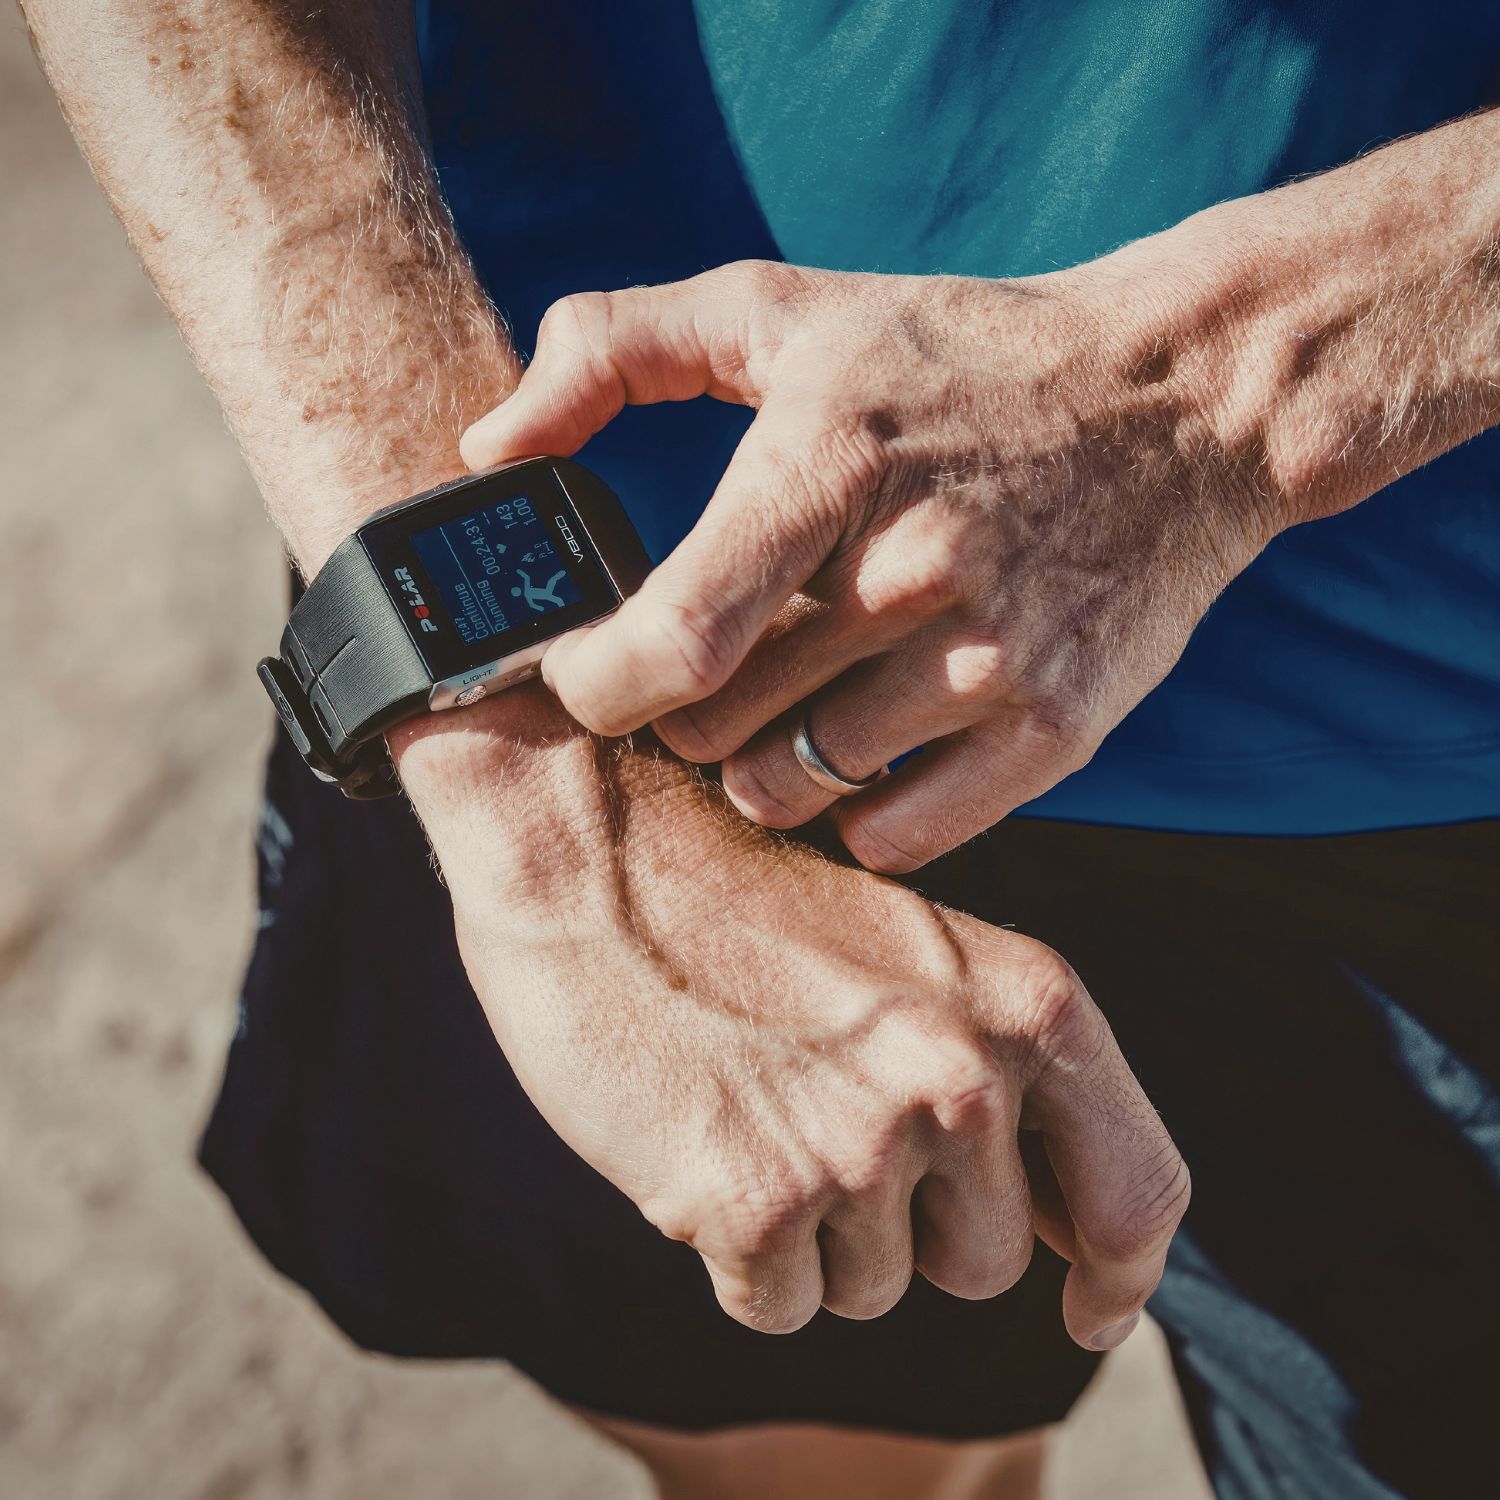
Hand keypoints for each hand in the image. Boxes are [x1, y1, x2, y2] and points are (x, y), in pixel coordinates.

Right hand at [398, 694, 1188, 1345]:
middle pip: (986, 1261)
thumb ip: (1004, 1076)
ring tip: (752, 1105)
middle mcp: (966, 1077)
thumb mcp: (918, 961)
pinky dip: (738, 1257)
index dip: (1122, 1272)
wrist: (593, 846)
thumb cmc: (746, 901)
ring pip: (874, 1288)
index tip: (1091, 1311)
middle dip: (913, 1230)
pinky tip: (699, 1144)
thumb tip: (1072, 1236)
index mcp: (1031, 1002)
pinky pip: (779, 1306)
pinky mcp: (758, 1200)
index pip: (1142, 1190)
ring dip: (817, 1236)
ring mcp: (863, 1143)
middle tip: (818, 1123)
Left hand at [460, 251, 1286, 870]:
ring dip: (760, 763)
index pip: (672, 639)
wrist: (1181, 403)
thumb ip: (613, 350)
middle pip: (716, 733)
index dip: (592, 685)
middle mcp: (913, 575)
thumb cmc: (959, 358)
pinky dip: (854, 810)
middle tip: (706, 669)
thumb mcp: (786, 310)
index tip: (581, 676)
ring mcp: (991, 664)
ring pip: (794, 793)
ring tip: (789, 698)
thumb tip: (489, 448)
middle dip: (680, 713)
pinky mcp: (1053, 730)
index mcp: (828, 465)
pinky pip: (895, 837)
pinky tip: (862, 743)